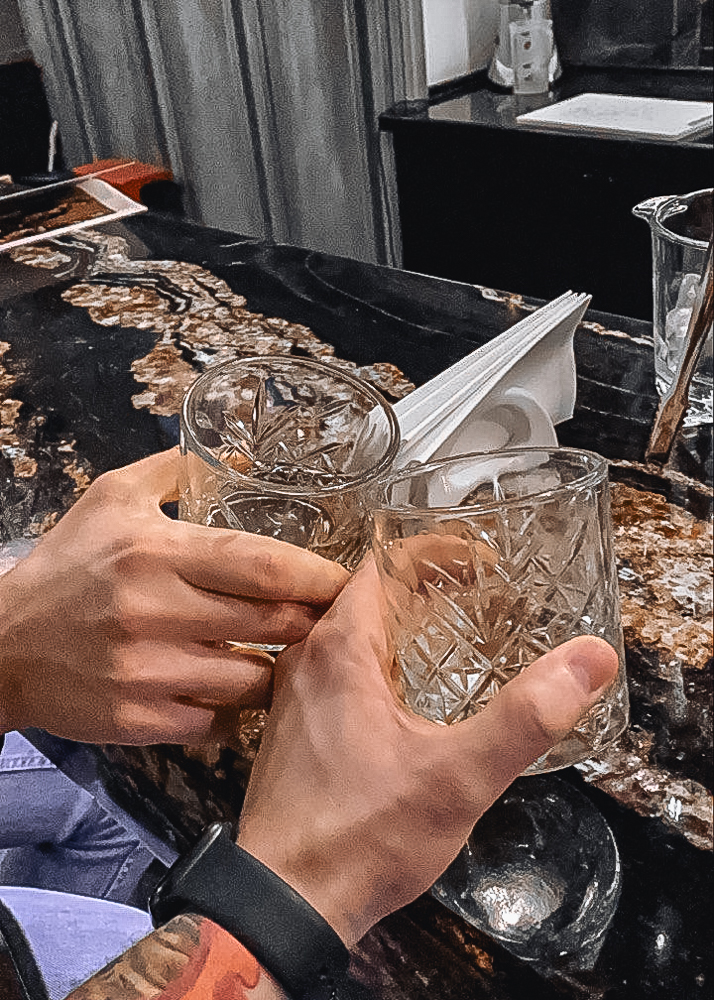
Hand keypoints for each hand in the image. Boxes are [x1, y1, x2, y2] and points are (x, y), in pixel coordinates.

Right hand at [0, 449, 347, 742]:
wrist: (0, 645)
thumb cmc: (65, 567)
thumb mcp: (111, 498)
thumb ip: (175, 470)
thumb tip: (240, 456)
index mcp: (155, 552)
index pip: (261, 564)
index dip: (317, 575)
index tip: (346, 581)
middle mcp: (155, 612)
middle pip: (272, 623)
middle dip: (311, 622)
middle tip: (328, 618)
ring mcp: (149, 673)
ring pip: (255, 680)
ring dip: (278, 669)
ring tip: (279, 655)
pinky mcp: (140, 721)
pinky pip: (221, 723)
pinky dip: (238, 710)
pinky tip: (233, 692)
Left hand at [237, 557, 618, 946]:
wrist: (284, 903)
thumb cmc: (362, 837)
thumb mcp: (457, 776)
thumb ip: (525, 716)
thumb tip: (588, 658)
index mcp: (339, 648)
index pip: (384, 563)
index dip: (436, 553)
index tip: (484, 563)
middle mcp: (306, 658)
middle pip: (369, 594)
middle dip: (427, 586)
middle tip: (483, 595)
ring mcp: (294, 693)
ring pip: (352, 633)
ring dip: (402, 624)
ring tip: (456, 636)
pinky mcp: (295, 727)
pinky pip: (340, 669)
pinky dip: (381, 661)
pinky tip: (412, 694)